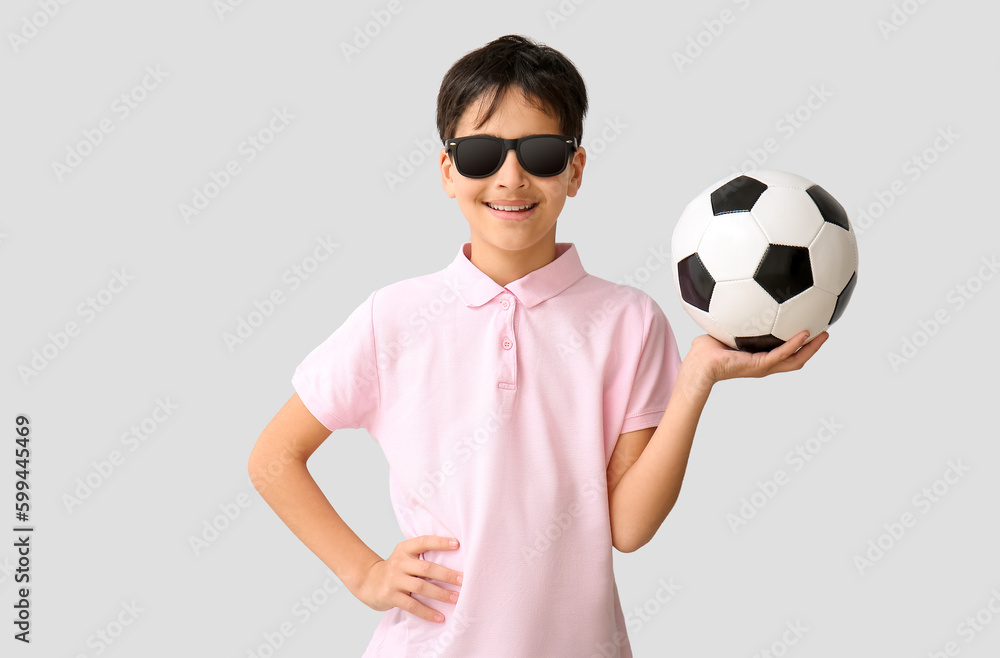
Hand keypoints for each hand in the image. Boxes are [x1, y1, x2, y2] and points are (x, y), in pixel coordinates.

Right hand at [355, 535, 462, 623]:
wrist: (368, 581)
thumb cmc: (395, 569)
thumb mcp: (404, 556)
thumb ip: (422, 556)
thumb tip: (453, 558)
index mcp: (405, 549)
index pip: (423, 542)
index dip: (440, 542)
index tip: (457, 544)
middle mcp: (399, 562)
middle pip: (426, 568)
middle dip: (446, 574)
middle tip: (462, 580)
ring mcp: (394, 580)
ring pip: (421, 587)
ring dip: (441, 594)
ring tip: (456, 599)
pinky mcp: (391, 596)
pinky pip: (412, 605)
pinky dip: (427, 612)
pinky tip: (439, 617)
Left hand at [684, 330, 829, 392]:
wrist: (699, 363)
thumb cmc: (706, 350)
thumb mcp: (725, 329)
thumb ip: (735, 318)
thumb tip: (736, 300)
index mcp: (759, 357)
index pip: (785, 353)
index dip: (800, 345)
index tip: (810, 329)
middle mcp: (764, 364)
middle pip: (797, 359)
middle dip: (813, 348)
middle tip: (825, 333)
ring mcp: (763, 366)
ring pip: (795, 359)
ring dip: (811, 348)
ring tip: (824, 335)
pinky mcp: (758, 365)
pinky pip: (781, 354)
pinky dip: (794, 345)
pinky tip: (805, 334)